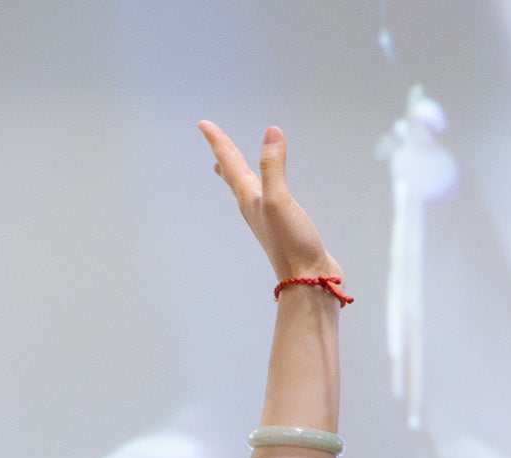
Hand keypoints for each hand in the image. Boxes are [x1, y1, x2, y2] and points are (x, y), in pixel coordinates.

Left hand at [197, 122, 339, 284]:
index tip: (203, 124)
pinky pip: (266, 198)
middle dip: (224, 158)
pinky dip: (261, 186)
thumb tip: (270, 132)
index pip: (230, 163)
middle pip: (234, 177)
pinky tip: (265, 191)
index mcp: (249, 198)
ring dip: (237, 175)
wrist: (307, 279)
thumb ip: (273, 166)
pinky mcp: (282, 226)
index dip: (218, 141)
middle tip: (214, 144)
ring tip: (228, 167)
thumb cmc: (290, 242)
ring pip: (247, 189)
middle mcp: (253, 207)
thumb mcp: (278, 200)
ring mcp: (267, 218)